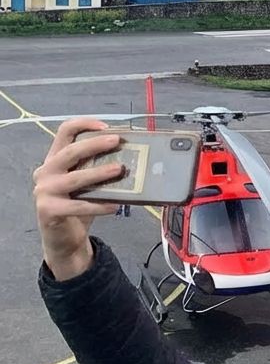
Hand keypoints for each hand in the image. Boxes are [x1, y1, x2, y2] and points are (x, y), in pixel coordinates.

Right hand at [33, 118, 122, 279]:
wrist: (63, 238)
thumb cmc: (78, 204)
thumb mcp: (86, 182)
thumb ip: (97, 166)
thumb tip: (132, 154)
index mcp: (55, 159)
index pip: (65, 132)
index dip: (84, 124)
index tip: (106, 126)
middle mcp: (46, 172)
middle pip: (70, 152)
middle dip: (95, 144)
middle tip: (117, 141)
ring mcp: (44, 191)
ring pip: (75, 178)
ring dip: (98, 173)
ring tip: (119, 170)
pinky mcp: (48, 210)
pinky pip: (77, 206)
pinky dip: (98, 206)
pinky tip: (115, 206)